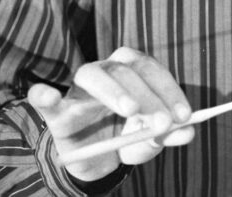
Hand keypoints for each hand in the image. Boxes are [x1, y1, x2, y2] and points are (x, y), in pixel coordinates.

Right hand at [27, 47, 194, 181]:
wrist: (92, 161)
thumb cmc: (124, 139)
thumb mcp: (148, 141)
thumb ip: (166, 135)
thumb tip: (188, 131)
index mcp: (131, 71)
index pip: (152, 70)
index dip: (170, 90)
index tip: (185, 115)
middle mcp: (105, 71)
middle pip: (127, 71)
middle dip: (149, 96)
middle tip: (163, 122)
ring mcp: (78, 88)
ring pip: (93, 75)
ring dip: (114, 90)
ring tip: (131, 110)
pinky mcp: (55, 110)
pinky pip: (43, 99)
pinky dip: (43, 95)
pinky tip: (48, 95)